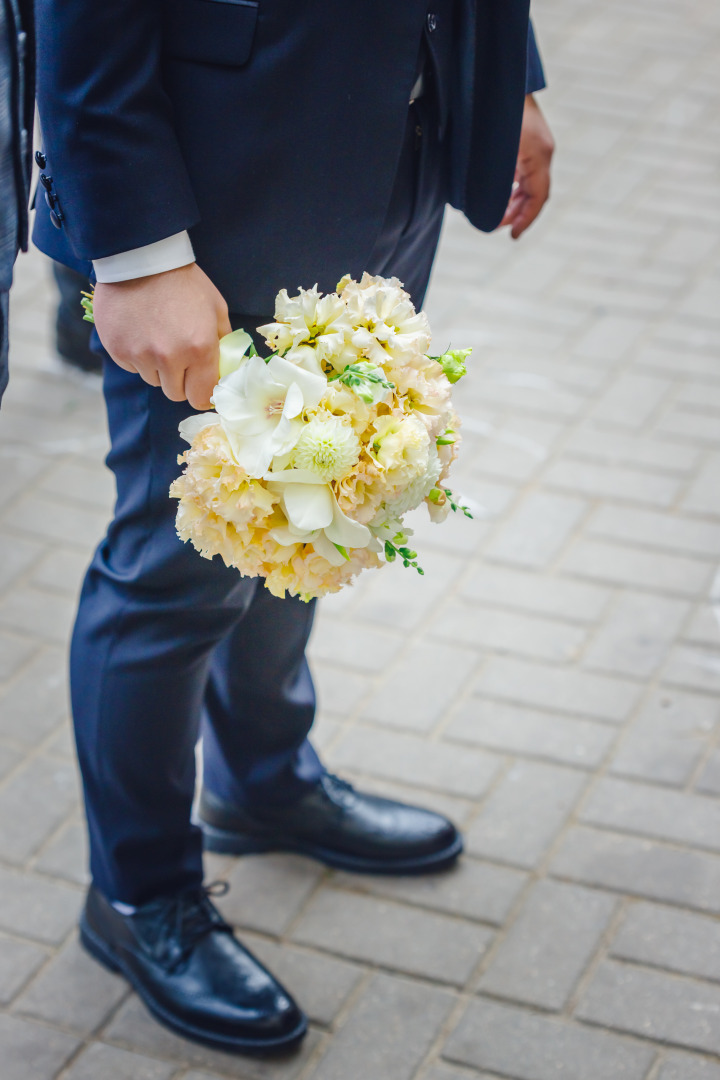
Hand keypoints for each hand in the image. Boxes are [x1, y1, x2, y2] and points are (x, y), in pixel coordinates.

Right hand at [93, 263, 231, 409]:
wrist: (141, 257)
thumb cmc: (184, 282)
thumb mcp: (215, 308)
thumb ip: (222, 342)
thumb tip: (224, 369)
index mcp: (199, 349)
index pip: (200, 397)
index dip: (201, 393)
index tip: (200, 384)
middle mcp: (169, 358)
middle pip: (175, 394)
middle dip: (180, 381)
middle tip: (179, 357)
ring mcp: (140, 355)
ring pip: (153, 380)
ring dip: (158, 368)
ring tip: (158, 337)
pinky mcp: (117, 349)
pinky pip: (132, 367)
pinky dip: (137, 356)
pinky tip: (140, 331)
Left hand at [499, 94, 554, 239]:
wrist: (497, 72)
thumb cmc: (492, 109)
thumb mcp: (492, 151)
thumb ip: (494, 179)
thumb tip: (488, 206)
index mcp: (538, 155)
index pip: (538, 198)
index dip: (525, 220)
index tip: (512, 236)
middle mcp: (542, 150)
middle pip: (535, 192)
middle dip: (517, 213)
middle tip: (498, 226)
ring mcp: (537, 143)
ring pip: (530, 181)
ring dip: (515, 200)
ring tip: (497, 212)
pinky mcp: (529, 137)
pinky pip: (526, 168)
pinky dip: (515, 184)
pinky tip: (501, 190)